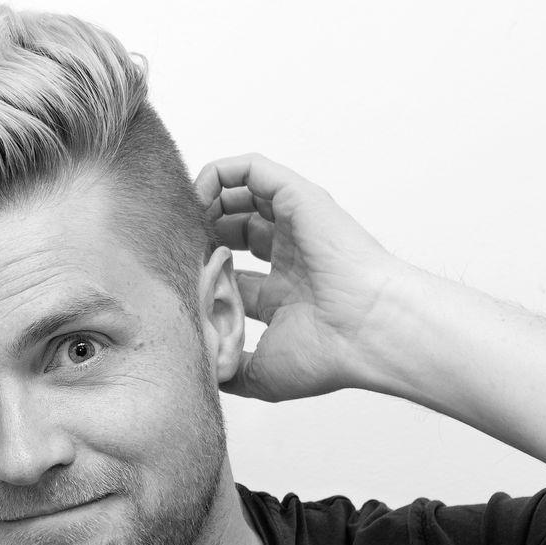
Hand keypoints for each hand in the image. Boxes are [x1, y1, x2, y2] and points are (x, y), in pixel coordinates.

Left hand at [196, 153, 418, 401]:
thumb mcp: (264, 375)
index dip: (199, 274)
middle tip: (176, 251)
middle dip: (199, 236)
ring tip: (183, 223)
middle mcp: (290, 255)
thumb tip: (204, 375)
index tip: (176, 284)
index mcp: (284, 293)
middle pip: (232, 231)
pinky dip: (218, 174)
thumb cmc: (329, 355)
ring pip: (239, 196)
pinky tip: (198, 198)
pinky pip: (251, 169)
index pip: (231, 273)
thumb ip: (230, 372)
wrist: (369, 331)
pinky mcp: (297, 197)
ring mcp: (295, 225)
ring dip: (204, 203)